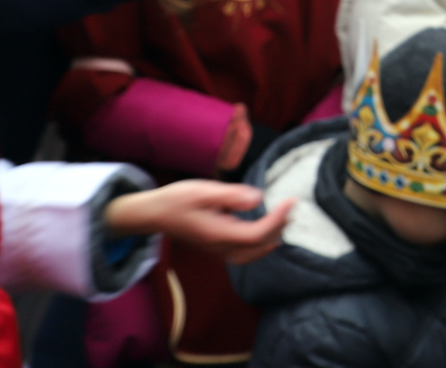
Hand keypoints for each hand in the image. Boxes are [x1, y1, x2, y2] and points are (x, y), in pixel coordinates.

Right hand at [103, 181, 294, 264]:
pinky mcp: (215, 246)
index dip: (278, 219)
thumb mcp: (202, 191)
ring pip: (251, 254)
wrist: (152, 214)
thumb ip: (231, 195)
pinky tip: (267, 235)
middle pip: (258, 246)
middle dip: (279, 228)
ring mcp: (217, 249)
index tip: (291, 201)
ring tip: (285, 220)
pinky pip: (243, 253)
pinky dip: (260, 245)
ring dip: (271, 239)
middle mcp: (220, 246)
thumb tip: (257, 198)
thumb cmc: (175, 200)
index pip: (257, 234)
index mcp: (219, 233)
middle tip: (292, 207)